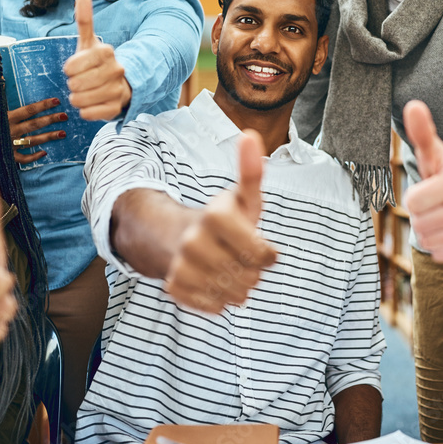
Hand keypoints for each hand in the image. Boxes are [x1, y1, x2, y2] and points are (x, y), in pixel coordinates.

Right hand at [8, 97, 66, 163]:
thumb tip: (1, 76)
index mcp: (7, 118)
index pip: (29, 110)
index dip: (43, 105)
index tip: (57, 101)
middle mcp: (10, 130)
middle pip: (34, 124)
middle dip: (51, 119)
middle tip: (65, 116)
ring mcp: (10, 144)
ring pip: (33, 140)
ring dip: (48, 136)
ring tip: (62, 133)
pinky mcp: (8, 156)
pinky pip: (23, 158)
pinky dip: (34, 156)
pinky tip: (44, 153)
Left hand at [63, 0, 131, 119]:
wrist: (119, 84)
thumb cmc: (96, 63)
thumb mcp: (88, 42)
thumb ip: (85, 20)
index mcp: (107, 51)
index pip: (72, 66)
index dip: (69, 69)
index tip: (73, 68)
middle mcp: (116, 69)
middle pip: (76, 83)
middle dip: (72, 85)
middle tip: (80, 82)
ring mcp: (118, 89)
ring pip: (81, 100)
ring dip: (77, 99)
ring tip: (84, 93)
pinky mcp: (117, 107)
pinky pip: (89, 113)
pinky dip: (85, 111)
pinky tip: (91, 104)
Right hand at [165, 130, 277, 312]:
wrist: (177, 238)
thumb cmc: (223, 220)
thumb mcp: (242, 197)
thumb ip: (251, 172)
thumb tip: (250, 135)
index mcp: (214, 215)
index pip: (261, 254)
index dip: (267, 256)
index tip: (264, 250)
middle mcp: (193, 241)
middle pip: (249, 277)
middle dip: (253, 272)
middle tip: (241, 258)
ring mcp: (181, 266)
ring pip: (234, 295)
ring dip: (239, 287)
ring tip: (229, 270)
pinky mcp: (175, 288)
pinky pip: (215, 307)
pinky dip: (220, 300)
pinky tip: (214, 282)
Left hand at [402, 99, 442, 261]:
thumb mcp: (432, 152)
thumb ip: (422, 132)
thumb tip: (413, 106)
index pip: (413, 201)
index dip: (413, 196)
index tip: (426, 189)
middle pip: (420, 224)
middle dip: (420, 215)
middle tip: (433, 204)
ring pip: (430, 243)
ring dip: (428, 232)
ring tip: (440, 216)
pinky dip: (440, 247)